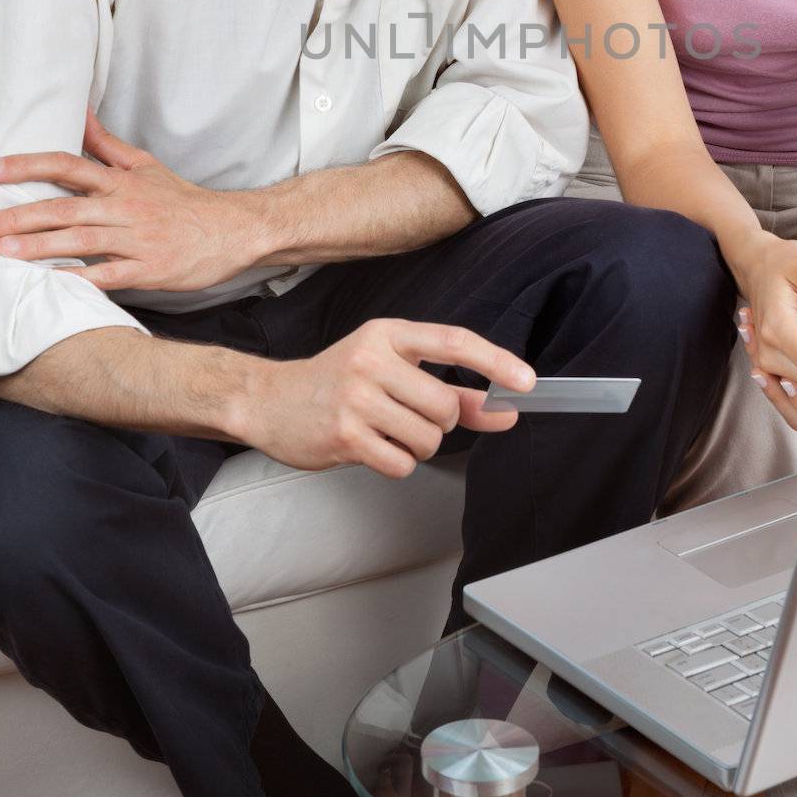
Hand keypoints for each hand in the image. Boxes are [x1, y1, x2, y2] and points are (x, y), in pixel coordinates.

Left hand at [0, 110, 262, 290]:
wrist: (233, 231)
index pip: (68, 165)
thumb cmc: (185, 202)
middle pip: (65, 207)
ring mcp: (136, 240)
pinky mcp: (148, 269)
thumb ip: (107, 145)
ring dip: (38, 246)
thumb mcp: (146, 167)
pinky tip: (48, 283)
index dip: (28, 166)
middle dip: (19, 215)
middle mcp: (125, 208)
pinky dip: (76, 279)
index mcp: (121, 182)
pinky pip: (106, 276)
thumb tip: (80, 114)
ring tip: (1, 250)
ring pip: (80, 241)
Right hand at [234, 319, 536, 474]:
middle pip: (444, 406)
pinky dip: (396, 463)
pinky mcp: (343, 436)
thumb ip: (450, 390)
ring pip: (427, 438)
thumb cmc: (339, 382)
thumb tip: (505, 409)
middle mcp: (371, 360)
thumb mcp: (391, 370)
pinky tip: (371, 447)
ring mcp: (355, 397)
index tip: (526, 381)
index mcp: (388, 333)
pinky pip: (401, 464)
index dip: (495, 362)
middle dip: (440, 423)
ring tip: (386, 431)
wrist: (269, 400)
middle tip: (409, 418)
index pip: (454, 342)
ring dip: (417, 446)